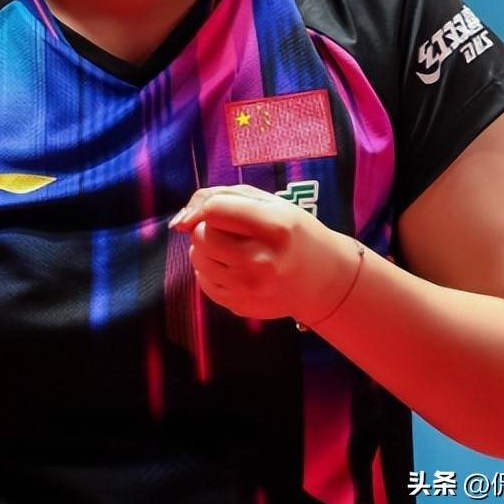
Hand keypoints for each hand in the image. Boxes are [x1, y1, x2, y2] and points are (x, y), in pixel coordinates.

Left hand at [168, 184, 359, 323]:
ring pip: (197, 258)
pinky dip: (210, 270)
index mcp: (275, 228)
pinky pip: (202, 281)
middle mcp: (263, 261)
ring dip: (206, 248)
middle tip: (230, 230)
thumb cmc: (292, 232)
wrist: (323, 280)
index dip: (206, 206)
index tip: (213, 210)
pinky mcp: (242, 307)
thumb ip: (222, 196)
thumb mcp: (270, 202)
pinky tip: (233, 266)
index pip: (215, 210)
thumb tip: (180, 220)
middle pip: (201, 235)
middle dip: (206, 227)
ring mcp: (251, 289)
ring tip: (233, 247)